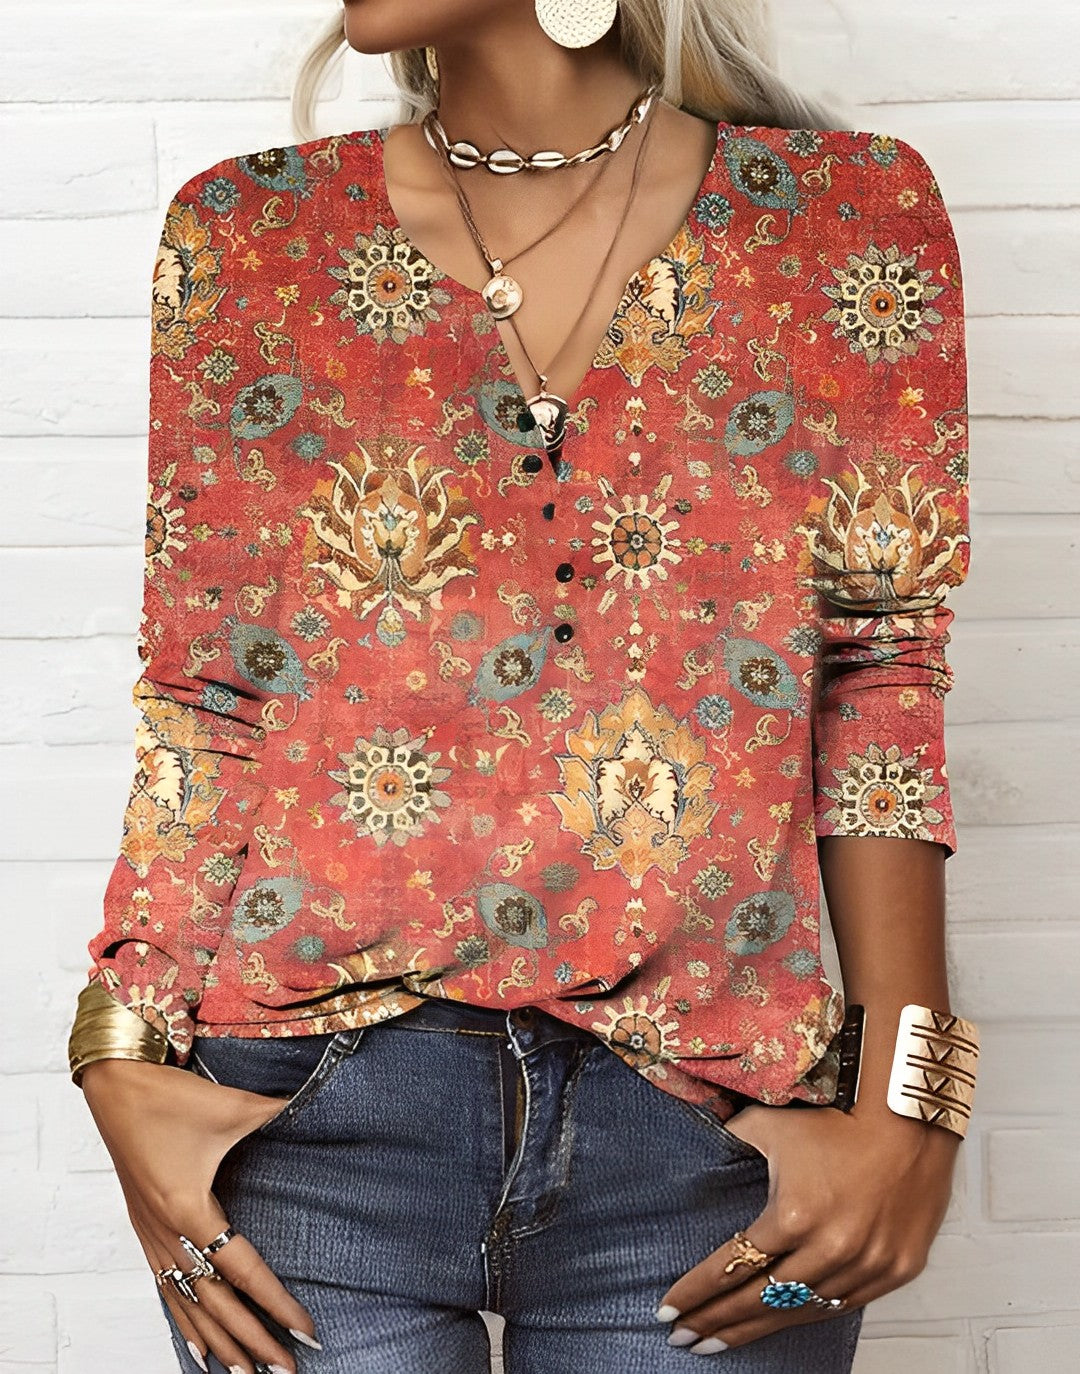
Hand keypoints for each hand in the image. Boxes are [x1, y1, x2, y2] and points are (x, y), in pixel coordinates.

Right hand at [80, 1057, 322, 1372]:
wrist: (116, 1086)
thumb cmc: (170, 1096)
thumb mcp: (233, 1106)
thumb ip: (280, 1113)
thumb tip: (321, 1105)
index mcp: (191, 1208)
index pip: (243, 1271)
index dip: (276, 1303)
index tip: (306, 1329)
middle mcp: (168, 1232)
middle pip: (215, 1303)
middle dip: (252, 1340)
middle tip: (286, 1369)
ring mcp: (151, 1234)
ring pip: (188, 1303)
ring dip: (220, 1341)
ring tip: (247, 1373)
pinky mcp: (143, 1228)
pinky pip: (165, 1289)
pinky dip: (185, 1322)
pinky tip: (200, 1348)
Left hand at [655, 1098, 960, 1352]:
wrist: (910, 1122)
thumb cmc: (843, 1122)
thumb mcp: (772, 1125)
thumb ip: (732, 1140)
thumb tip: (702, 1149)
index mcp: (794, 1215)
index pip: (732, 1265)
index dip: (696, 1291)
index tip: (668, 1311)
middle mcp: (830, 1248)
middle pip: (759, 1300)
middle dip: (716, 1322)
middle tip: (684, 1337)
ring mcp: (866, 1266)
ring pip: (800, 1311)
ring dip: (757, 1329)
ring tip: (721, 1341)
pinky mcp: (894, 1272)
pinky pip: (842, 1305)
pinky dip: (807, 1315)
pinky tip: (780, 1323)